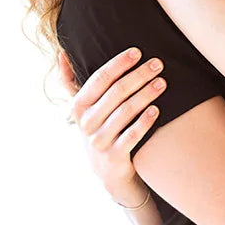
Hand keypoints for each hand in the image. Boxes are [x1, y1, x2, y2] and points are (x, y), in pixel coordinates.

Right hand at [59, 47, 166, 206]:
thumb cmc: (98, 128)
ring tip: (162, 82)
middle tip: (157, 64)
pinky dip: (144, 122)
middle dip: (138, 75)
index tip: (137, 52)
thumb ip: (71, 82)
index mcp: (78, 106)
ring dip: (145, 94)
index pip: (99, 78)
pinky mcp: (114, 157)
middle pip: (116, 92)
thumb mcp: (83, 108)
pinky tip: (157, 109)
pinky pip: (131, 136)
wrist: (107, 171)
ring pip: (125, 112)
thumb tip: (62, 54)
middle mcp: (86, 123)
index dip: (118, 63)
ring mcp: (99, 141)